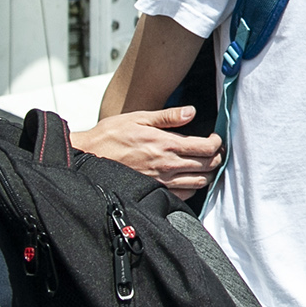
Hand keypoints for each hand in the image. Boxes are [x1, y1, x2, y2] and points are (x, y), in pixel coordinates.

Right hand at [75, 106, 223, 192]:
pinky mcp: (154, 191)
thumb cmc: (111, 135)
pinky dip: (192, 187)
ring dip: (207, 173)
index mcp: (167, 144)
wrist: (88, 156)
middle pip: (208, 165)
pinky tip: (188, 177)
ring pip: (199, 182)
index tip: (215, 139)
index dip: (218, 143)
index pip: (207, 147)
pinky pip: (183, 195)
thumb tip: (191, 111)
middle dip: (217, 157)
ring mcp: (161, 181)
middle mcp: (167, 164)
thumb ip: (168, 116)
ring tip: (205, 164)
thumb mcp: (139, 118)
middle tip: (215, 151)